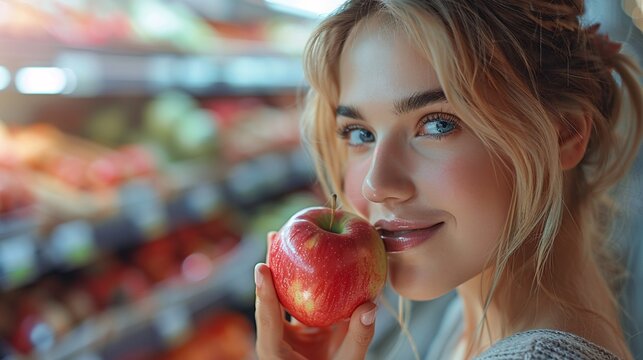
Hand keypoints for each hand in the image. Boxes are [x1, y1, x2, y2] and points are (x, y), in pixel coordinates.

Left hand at [254, 233, 376, 359]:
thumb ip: (358, 340)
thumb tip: (371, 306)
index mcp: (275, 351)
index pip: (268, 318)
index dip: (264, 292)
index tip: (260, 267)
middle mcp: (276, 338)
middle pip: (270, 298)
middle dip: (271, 267)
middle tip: (274, 235)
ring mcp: (287, 333)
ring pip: (284, 296)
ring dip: (287, 268)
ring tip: (287, 237)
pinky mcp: (299, 330)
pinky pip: (302, 301)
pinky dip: (309, 281)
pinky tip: (318, 260)